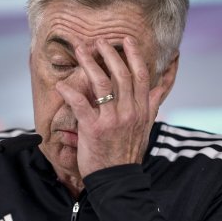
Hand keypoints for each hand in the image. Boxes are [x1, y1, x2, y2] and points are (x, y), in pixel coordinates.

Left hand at [55, 37, 164, 177]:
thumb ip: (152, 105)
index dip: (133, 56)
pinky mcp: (94, 129)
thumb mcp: (146, 128)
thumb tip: (160, 87)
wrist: (118, 179)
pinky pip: (81, 104)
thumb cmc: (128, 152)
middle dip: (109, 54)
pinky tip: (61, 84)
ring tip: (81, 50)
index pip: (141, 76)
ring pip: (102, 83)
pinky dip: (70, 92)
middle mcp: (130, 112)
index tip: (125, 41)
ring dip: (90, 64)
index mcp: (142, 110)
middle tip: (98, 41)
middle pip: (121, 74)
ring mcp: (112, 120)